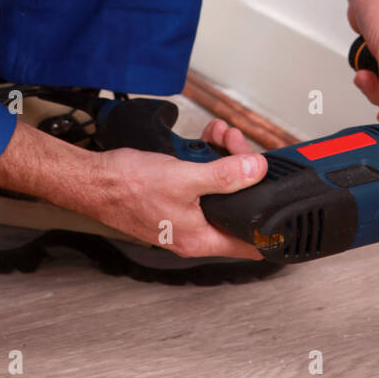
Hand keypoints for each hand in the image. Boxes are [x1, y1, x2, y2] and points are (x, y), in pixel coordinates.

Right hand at [90, 120, 266, 259]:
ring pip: (218, 188)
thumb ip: (225, 176)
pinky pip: (200, 180)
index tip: (285, 207)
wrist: (92, 180)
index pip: (250, 242)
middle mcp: (194, 231)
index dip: (271, 225)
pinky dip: (204, 159)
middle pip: (236, 204)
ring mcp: (183, 215)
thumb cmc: (128, 187)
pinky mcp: (173, 198)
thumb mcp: (185, 178)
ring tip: (219, 135)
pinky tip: (202, 141)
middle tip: (237, 145)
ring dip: (224, 158)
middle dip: (243, 170)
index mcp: (201, 238)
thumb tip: (257, 171)